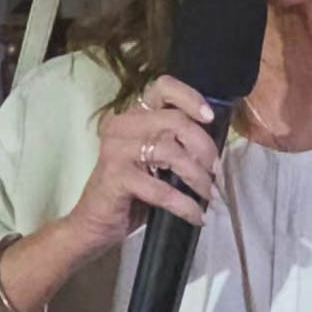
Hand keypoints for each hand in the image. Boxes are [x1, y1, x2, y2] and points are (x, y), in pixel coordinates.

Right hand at [63, 75, 221, 248]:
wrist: (95, 224)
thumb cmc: (132, 190)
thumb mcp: (155, 159)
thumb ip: (176, 142)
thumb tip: (216, 143)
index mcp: (133, 115)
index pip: (163, 87)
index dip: (191, 98)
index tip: (210, 118)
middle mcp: (122, 125)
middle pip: (175, 121)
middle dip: (204, 147)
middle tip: (216, 170)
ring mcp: (116, 150)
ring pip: (171, 152)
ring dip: (197, 177)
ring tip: (209, 194)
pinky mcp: (116, 178)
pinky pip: (161, 189)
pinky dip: (184, 204)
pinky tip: (197, 216)